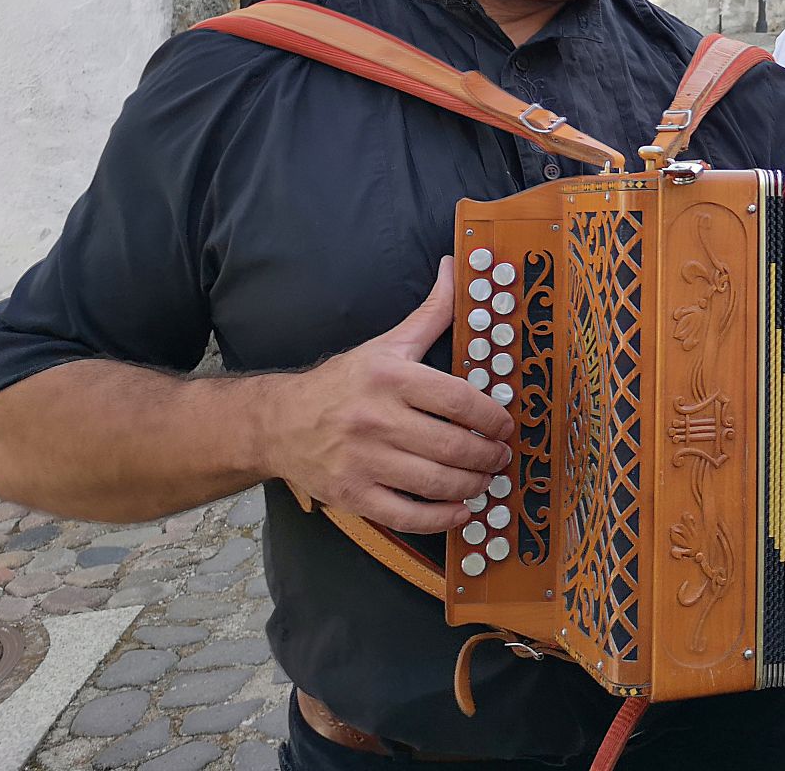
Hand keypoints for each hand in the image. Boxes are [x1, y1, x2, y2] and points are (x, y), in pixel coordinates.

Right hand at [259, 258, 514, 532]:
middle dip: (489, 455)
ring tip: (485, 479)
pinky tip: (461, 510)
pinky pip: (409, 515)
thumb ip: (430, 312)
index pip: (459, 400)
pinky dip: (443, 517)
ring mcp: (363, 461)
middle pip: (453, 446)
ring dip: (473, 485)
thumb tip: (455, 267)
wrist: (279, 423)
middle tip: (501, 456)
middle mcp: (376, 419)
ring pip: (436, 482)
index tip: (506, 425)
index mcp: (391, 378)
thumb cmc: (343, 382)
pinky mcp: (352, 496)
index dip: (493, 417)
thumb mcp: (388, 343)